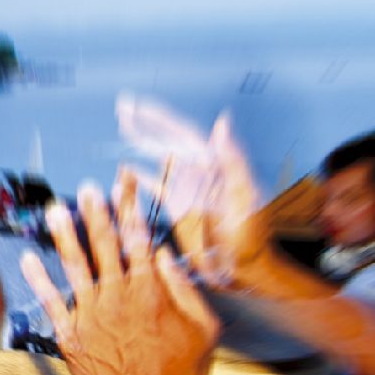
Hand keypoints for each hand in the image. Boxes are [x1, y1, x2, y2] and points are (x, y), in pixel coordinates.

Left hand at [21, 174, 218, 374]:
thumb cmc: (185, 374)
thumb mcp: (204, 327)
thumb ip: (184, 287)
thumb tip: (165, 254)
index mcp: (151, 290)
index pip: (138, 237)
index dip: (130, 206)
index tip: (123, 184)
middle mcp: (118, 296)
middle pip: (105, 243)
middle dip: (97, 211)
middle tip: (88, 188)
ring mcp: (92, 316)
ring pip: (74, 266)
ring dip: (64, 234)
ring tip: (55, 209)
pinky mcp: (71, 338)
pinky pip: (51, 303)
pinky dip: (38, 280)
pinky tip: (28, 259)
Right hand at [116, 96, 275, 291]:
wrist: (244, 268)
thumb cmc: (252, 235)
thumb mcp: (245, 195)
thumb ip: (233, 159)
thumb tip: (222, 122)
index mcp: (213, 164)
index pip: (182, 133)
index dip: (159, 118)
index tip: (137, 106)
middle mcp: (199, 172)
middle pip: (167, 140)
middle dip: (145, 124)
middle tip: (123, 108)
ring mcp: (188, 189)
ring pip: (159, 159)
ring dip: (141, 143)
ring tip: (123, 126)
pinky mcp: (180, 208)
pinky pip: (157, 187)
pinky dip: (141, 177)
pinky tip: (127, 169)